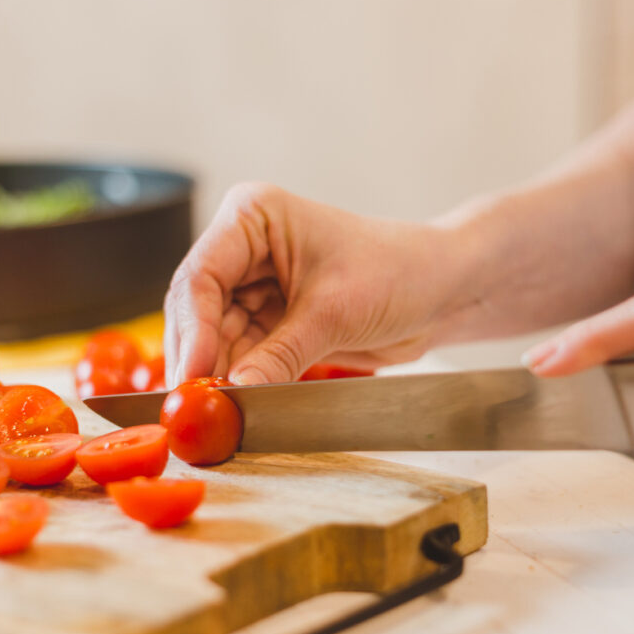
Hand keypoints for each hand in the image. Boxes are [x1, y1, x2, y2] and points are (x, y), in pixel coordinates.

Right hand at [164, 183, 471, 385]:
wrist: (442, 290)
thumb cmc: (399, 271)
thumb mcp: (334, 313)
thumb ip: (278, 355)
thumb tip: (232, 393)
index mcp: (253, 217)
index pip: (201, 275)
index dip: (191, 330)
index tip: (192, 376)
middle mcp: (246, 248)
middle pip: (199, 311)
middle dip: (198, 359)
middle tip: (192, 407)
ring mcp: (255, 287)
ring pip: (216, 339)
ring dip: (217, 377)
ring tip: (215, 415)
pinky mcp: (271, 321)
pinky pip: (242, 356)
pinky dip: (240, 382)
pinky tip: (236, 407)